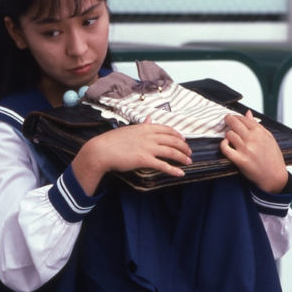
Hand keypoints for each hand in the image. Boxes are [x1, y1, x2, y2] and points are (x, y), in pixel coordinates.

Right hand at [72, 117, 191, 194]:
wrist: (101, 150)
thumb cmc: (113, 141)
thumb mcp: (130, 129)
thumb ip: (143, 125)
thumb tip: (150, 118)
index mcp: (146, 127)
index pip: (167, 129)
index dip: (178, 135)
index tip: (184, 140)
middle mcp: (149, 136)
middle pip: (173, 140)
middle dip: (184, 147)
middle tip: (189, 152)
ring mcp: (148, 148)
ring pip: (171, 152)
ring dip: (182, 157)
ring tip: (189, 161)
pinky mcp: (144, 160)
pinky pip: (163, 165)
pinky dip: (173, 170)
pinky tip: (180, 173)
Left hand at [220, 110, 287, 193]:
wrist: (274, 176)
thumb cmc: (273, 157)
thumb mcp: (269, 137)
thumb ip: (257, 124)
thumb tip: (247, 112)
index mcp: (260, 132)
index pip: (243, 118)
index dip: (236, 116)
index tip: (233, 118)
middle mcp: (252, 139)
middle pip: (234, 123)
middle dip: (228, 119)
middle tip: (226, 120)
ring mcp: (245, 149)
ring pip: (229, 134)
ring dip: (227, 134)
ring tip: (229, 136)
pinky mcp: (240, 160)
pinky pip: (225, 148)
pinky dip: (223, 144)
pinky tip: (226, 144)